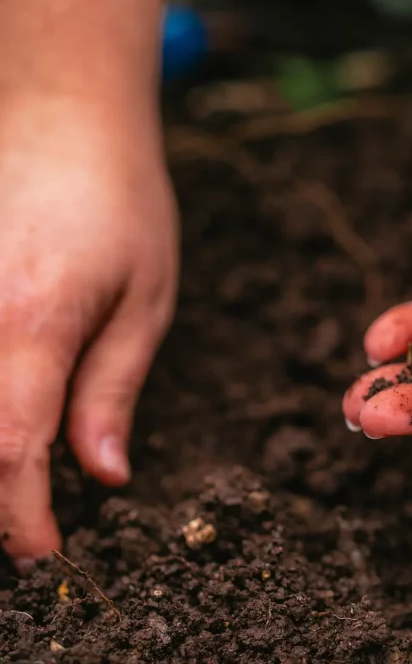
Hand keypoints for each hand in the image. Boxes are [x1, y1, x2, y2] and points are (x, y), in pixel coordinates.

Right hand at [0, 94, 177, 565]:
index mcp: (32, 325)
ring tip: (16, 476)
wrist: (60, 111)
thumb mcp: (145, 299)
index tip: (43, 553)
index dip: (20, 516)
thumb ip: (112, 391)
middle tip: (26, 525)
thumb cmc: (120, 202)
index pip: (11, 451)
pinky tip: (8, 412)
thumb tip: (105, 474)